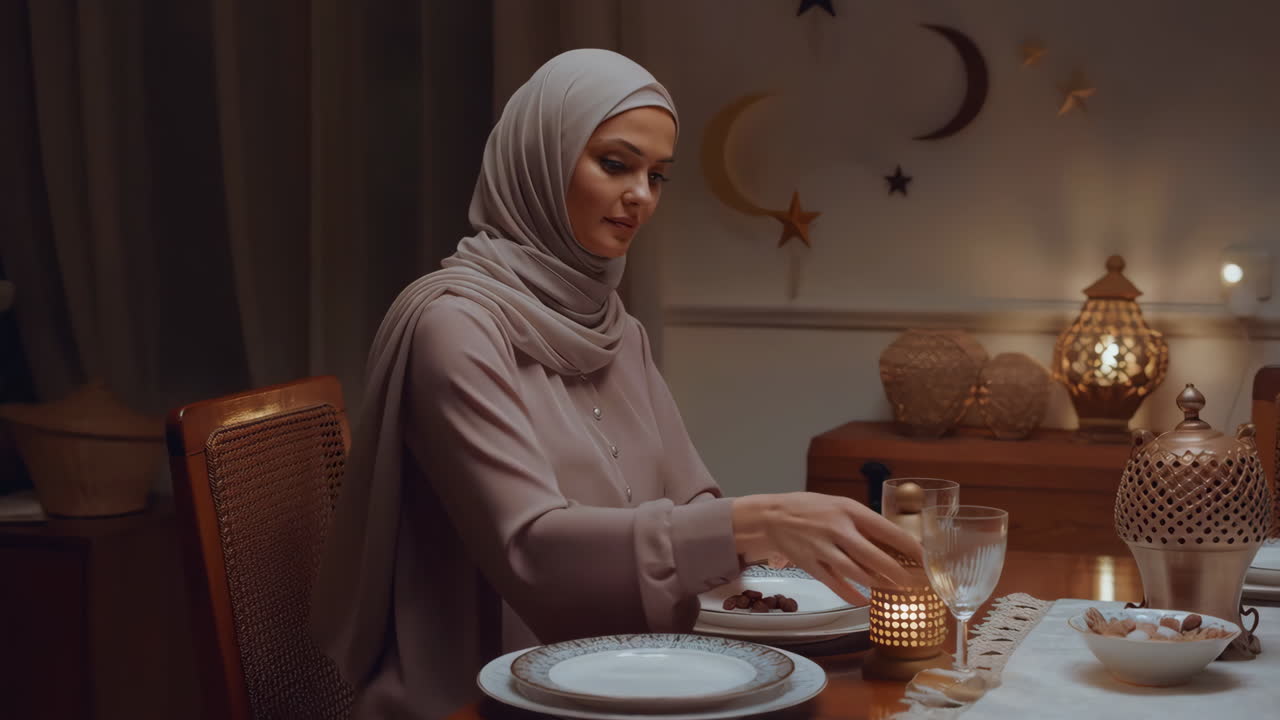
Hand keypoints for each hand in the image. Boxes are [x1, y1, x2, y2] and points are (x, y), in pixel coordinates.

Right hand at [732, 492, 923, 605]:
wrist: (772, 516)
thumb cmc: (810, 508)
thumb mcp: (839, 505)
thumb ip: (862, 522)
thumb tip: (892, 541)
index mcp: (848, 510)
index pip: (886, 530)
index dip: (908, 545)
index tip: (925, 557)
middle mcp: (837, 529)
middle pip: (873, 556)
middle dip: (896, 572)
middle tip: (913, 583)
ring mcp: (823, 549)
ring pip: (856, 573)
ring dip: (877, 584)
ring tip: (894, 591)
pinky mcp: (811, 564)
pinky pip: (835, 584)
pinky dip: (851, 595)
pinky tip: (863, 601)